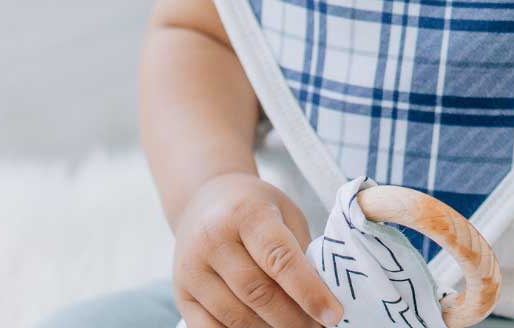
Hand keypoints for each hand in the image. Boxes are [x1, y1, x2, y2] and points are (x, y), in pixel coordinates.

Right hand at [172, 171, 343, 327]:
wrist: (205, 198)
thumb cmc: (254, 207)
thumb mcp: (284, 212)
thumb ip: (300, 249)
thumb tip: (321, 296)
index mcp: (246, 213)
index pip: (279, 258)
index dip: (309, 291)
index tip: (333, 314)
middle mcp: (214, 239)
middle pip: (258, 293)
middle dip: (294, 318)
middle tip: (319, 327)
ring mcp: (192, 268)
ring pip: (236, 317)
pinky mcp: (181, 293)